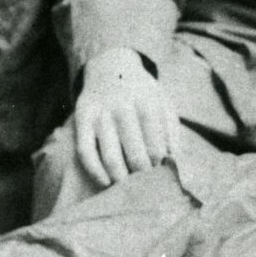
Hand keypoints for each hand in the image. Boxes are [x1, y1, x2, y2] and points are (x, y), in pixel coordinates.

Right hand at [70, 49, 178, 187]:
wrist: (111, 67)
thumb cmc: (143, 94)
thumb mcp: (163, 102)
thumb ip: (171, 131)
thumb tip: (174, 163)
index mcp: (147, 100)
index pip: (155, 141)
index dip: (159, 162)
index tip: (162, 175)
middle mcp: (122, 106)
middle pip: (135, 151)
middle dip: (142, 174)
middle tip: (147, 187)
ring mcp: (100, 113)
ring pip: (110, 155)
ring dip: (121, 177)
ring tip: (129, 189)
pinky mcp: (82, 118)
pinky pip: (85, 150)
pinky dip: (95, 171)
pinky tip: (105, 182)